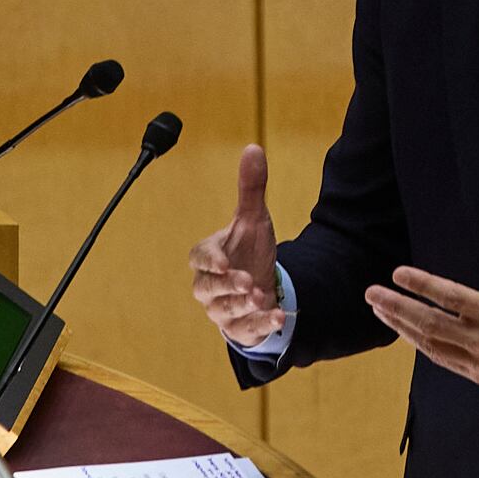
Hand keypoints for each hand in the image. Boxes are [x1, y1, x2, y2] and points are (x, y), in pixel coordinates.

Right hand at [189, 144, 283, 347]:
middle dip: (226, 286)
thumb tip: (253, 148)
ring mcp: (222, 308)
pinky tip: (279, 318)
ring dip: (241, 305)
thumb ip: (251, 188)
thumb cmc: (249, 250)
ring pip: (224, 311)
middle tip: (246, 281)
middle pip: (207, 288)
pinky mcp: (239, 327)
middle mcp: (210, 285)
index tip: (222, 262)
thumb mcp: (253, 219)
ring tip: (260, 296)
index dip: (209, 260)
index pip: (198, 257)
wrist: (260, 284)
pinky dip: (261, 325)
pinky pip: (245, 329)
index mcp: (209, 256)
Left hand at [364, 209, 478, 401]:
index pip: (450, 297)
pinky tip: (405, 333)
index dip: (421, 285)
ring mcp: (477, 361)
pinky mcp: (477, 376)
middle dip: (396, 307)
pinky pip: (441, 358)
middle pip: (429, 322)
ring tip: (380, 311)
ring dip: (402, 326)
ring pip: (430, 343)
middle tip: (372, 294)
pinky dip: (420, 345)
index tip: (397, 274)